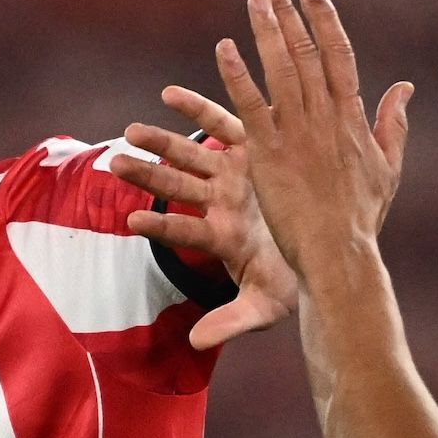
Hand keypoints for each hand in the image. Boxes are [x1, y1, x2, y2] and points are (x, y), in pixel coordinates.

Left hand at [118, 94, 293, 349]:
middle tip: (115, 164)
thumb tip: (195, 344)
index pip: (185, 234)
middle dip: (146, 176)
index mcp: (224, 238)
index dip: (160, 228)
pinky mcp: (249, 150)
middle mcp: (221, 204)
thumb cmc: (292, 280)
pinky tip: (169, 94)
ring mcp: (232, 176)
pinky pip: (220, 124)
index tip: (131, 222)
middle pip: (177, 188)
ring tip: (132, 131)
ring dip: (161, 143)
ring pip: (191, 156)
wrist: (323, 246)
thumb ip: (231, 321)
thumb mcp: (266, 305)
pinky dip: (196, 108)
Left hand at [210, 0, 413, 280]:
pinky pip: (250, 106)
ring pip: (279, 70)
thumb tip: (405, 87)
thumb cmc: (361, 217)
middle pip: (306, 53)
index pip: (339, 56)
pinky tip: (225, 48)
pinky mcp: (267, 154)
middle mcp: (325, 118)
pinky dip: (238, 75)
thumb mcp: (388, 168)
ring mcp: (296, 134)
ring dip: (266, 30)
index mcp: (352, 118)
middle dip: (289, 15)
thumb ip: (394, 124)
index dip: (325, 20)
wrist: (337, 253)